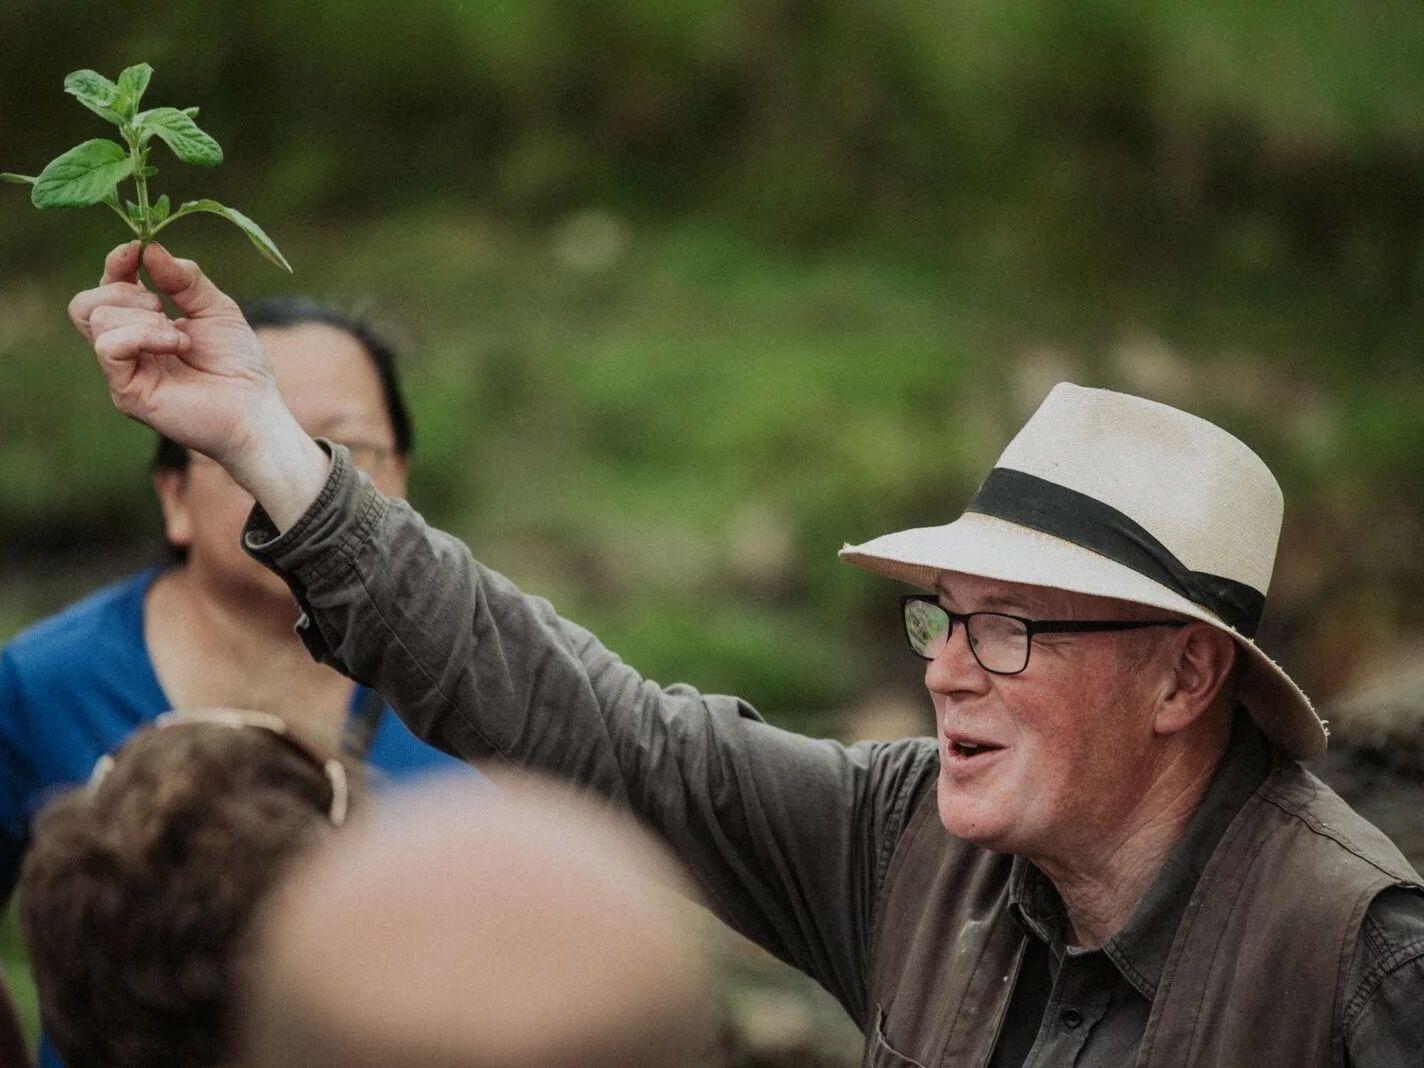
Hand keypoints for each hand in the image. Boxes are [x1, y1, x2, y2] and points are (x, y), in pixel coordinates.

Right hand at [70, 241, 284, 466]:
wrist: (254, 410)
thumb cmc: (239, 365)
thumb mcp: (216, 308)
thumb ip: (184, 278)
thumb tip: (149, 248)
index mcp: (144, 325)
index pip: (108, 288)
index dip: (117, 264)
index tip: (137, 250)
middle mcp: (128, 349)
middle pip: (88, 302)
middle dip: (125, 291)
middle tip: (164, 307)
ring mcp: (124, 371)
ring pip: (97, 319)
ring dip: (143, 316)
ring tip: (179, 338)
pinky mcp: (126, 391)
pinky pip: (110, 347)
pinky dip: (142, 335)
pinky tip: (176, 345)